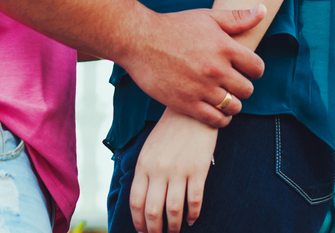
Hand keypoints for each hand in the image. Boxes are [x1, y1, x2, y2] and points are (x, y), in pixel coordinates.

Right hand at [120, 5, 265, 127]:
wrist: (139, 40)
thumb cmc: (174, 27)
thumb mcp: (207, 17)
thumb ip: (237, 17)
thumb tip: (263, 10)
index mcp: (224, 47)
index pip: (257, 68)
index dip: (253, 70)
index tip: (244, 70)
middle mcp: (216, 69)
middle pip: (247, 89)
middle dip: (241, 87)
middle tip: (230, 83)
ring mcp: (202, 88)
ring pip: (234, 106)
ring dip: (231, 103)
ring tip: (222, 96)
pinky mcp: (187, 104)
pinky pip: (216, 120)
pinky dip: (220, 118)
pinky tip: (214, 109)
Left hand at [131, 109, 217, 232]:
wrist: (192, 112)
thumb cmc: (170, 131)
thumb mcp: (149, 149)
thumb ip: (144, 172)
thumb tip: (142, 201)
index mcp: (144, 165)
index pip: (136, 202)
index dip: (138, 222)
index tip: (142, 232)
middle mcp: (159, 170)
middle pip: (152, 210)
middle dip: (154, 230)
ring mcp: (179, 171)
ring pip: (173, 210)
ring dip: (173, 227)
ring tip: (174, 232)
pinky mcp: (198, 170)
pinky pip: (194, 200)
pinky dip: (193, 215)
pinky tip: (191, 219)